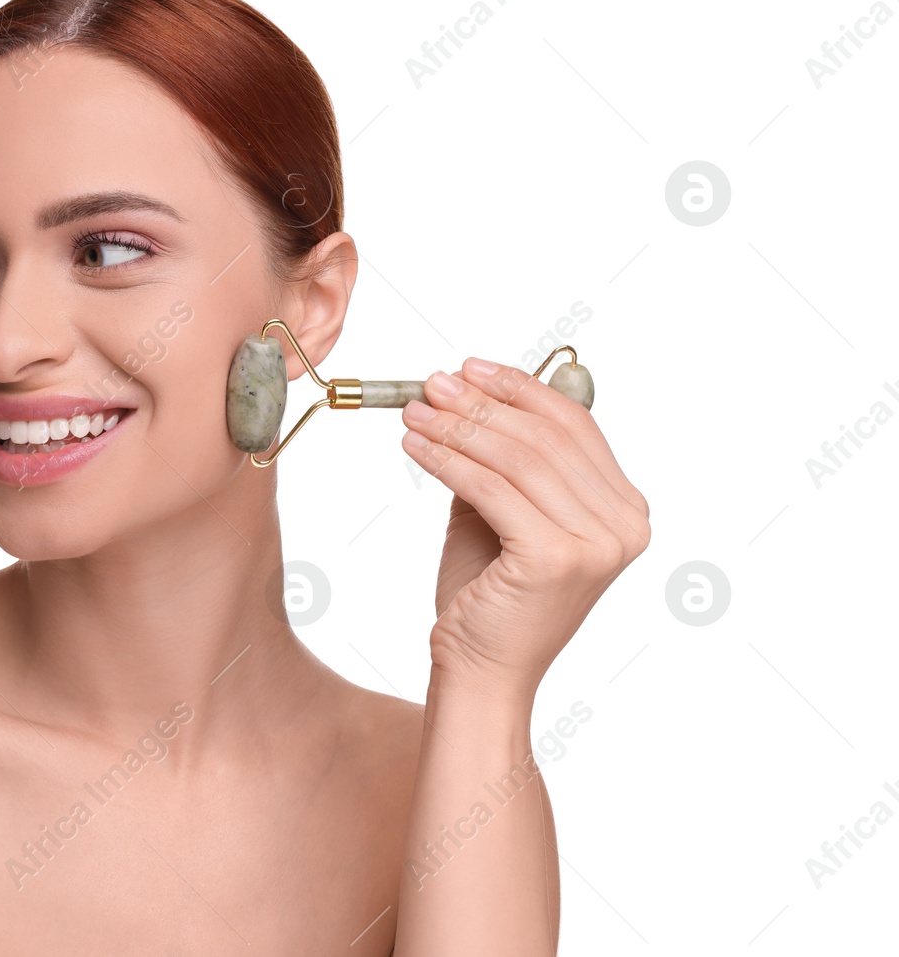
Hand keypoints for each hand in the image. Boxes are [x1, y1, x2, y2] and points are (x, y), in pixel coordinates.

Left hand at [400, 357, 650, 699]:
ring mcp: (596, 544)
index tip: (470, 367)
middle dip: (480, 403)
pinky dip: (446, 460)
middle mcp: (624, 525)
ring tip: (413, 411)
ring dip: (456, 426)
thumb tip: (465, 390)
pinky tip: (415, 446)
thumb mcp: (500, 512)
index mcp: (624, 509)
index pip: (574, 426)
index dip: (520, 388)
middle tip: (431, 384)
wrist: (482, 669)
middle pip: (545, 437)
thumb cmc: (490, 594)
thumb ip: (501, 459)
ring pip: (516, 458)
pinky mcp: (555, 558)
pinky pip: (490, 488)